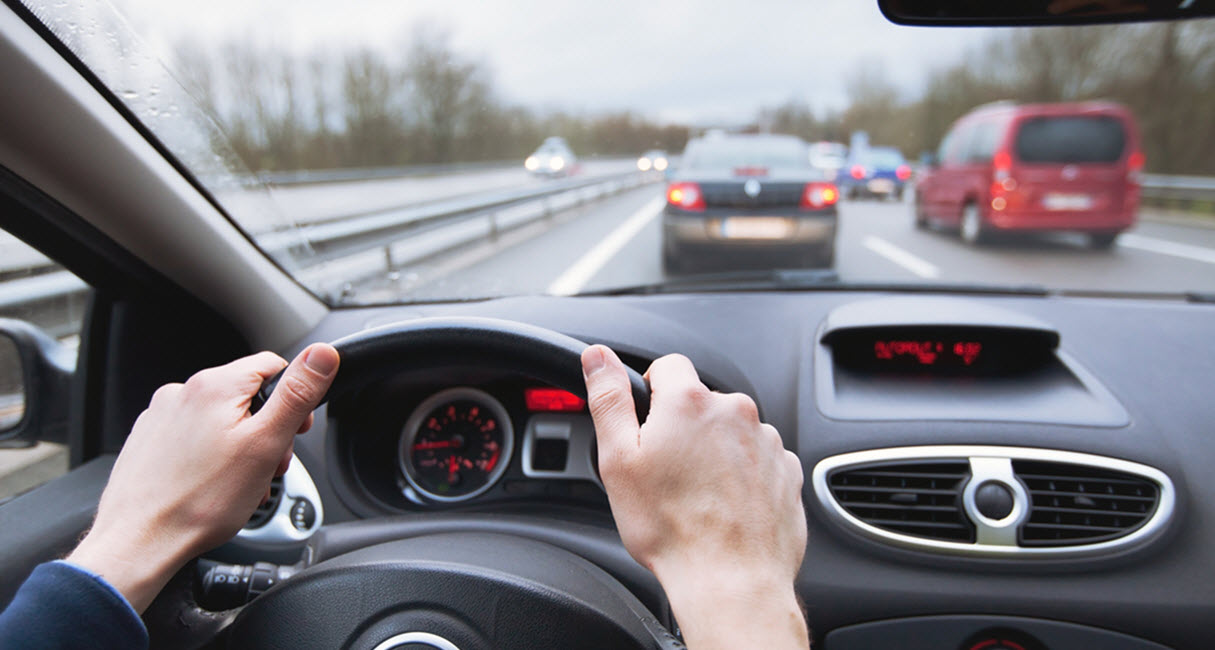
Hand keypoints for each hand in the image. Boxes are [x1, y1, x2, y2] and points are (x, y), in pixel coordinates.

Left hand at [67, 343, 338, 612]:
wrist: (139, 541)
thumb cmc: (200, 501)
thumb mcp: (266, 443)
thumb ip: (297, 394)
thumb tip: (323, 354)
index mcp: (215, 385)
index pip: (273, 365)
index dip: (294, 399)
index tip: (296, 431)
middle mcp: (182, 392)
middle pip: (247, 396)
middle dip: (266, 429)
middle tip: (268, 466)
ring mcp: (162, 416)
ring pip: (221, 419)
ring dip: (241, 446)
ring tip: (241, 483)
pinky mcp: (149, 440)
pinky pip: (194, 437)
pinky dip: (212, 457)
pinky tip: (213, 485)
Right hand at [582, 345, 808, 649]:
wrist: (730, 580)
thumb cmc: (671, 528)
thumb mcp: (619, 460)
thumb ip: (609, 398)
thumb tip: (597, 356)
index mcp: (690, 401)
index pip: (669, 367)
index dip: (651, 394)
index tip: (647, 429)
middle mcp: (736, 412)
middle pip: (701, 403)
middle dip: (684, 429)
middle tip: (667, 474)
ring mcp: (767, 442)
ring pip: (731, 433)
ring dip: (715, 453)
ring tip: (698, 498)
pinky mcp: (787, 471)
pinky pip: (759, 461)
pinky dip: (743, 477)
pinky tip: (725, 508)